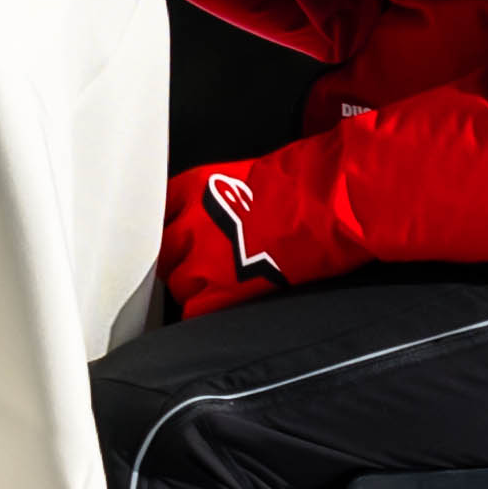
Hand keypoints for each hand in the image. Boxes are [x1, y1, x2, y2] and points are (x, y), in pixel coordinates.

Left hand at [153, 167, 289, 321]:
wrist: (325, 208)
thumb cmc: (302, 189)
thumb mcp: (246, 177)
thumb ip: (219, 200)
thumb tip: (219, 216)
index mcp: (194, 189)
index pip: (162, 214)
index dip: (177, 230)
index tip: (184, 238)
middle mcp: (190, 223)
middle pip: (167, 252)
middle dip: (183, 260)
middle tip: (205, 264)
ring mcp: (201, 261)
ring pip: (178, 284)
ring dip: (194, 287)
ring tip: (219, 285)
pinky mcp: (219, 292)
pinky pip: (193, 311)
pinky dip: (204, 310)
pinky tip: (222, 303)